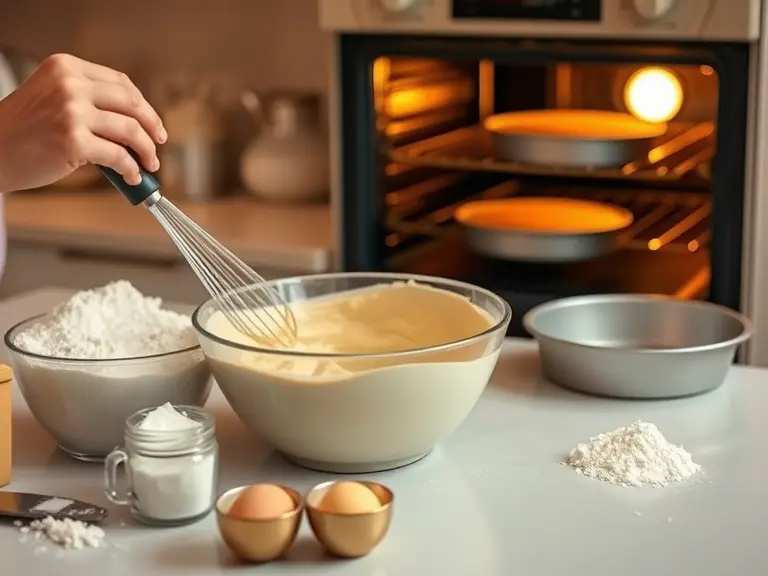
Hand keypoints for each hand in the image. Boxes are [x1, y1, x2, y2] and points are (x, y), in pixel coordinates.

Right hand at [0, 53, 165, 192]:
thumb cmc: (21, 129)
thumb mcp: (51, 96)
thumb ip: (86, 99)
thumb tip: (133, 122)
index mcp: (66, 67)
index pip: (121, 83)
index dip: (144, 105)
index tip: (153, 122)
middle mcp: (70, 85)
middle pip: (132, 104)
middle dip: (153, 127)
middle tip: (159, 143)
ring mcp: (72, 112)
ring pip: (131, 131)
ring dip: (147, 151)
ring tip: (149, 164)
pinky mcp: (74, 141)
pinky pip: (119, 156)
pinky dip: (131, 169)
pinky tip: (131, 176)